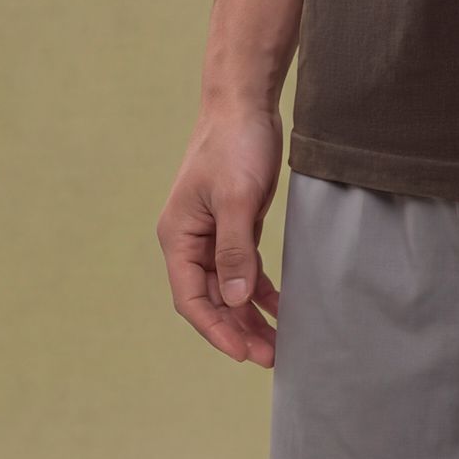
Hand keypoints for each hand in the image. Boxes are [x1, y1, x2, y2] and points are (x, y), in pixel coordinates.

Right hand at [156, 104, 284, 365]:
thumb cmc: (234, 143)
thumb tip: (237, 300)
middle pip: (212, 298)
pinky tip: (279, 307)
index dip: (216, 329)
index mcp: (179, 236)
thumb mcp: (236, 198)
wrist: (245, 102)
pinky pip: (245, 268)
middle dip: (238, 329)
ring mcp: (213, 233)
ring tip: (277, 344)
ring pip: (230, 287)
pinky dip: (260, 288)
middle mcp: (191, 240)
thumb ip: (235, 250)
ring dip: (250, 314)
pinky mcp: (236, 224)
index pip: (192, 298)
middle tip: (269, 356)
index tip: (242, 352)